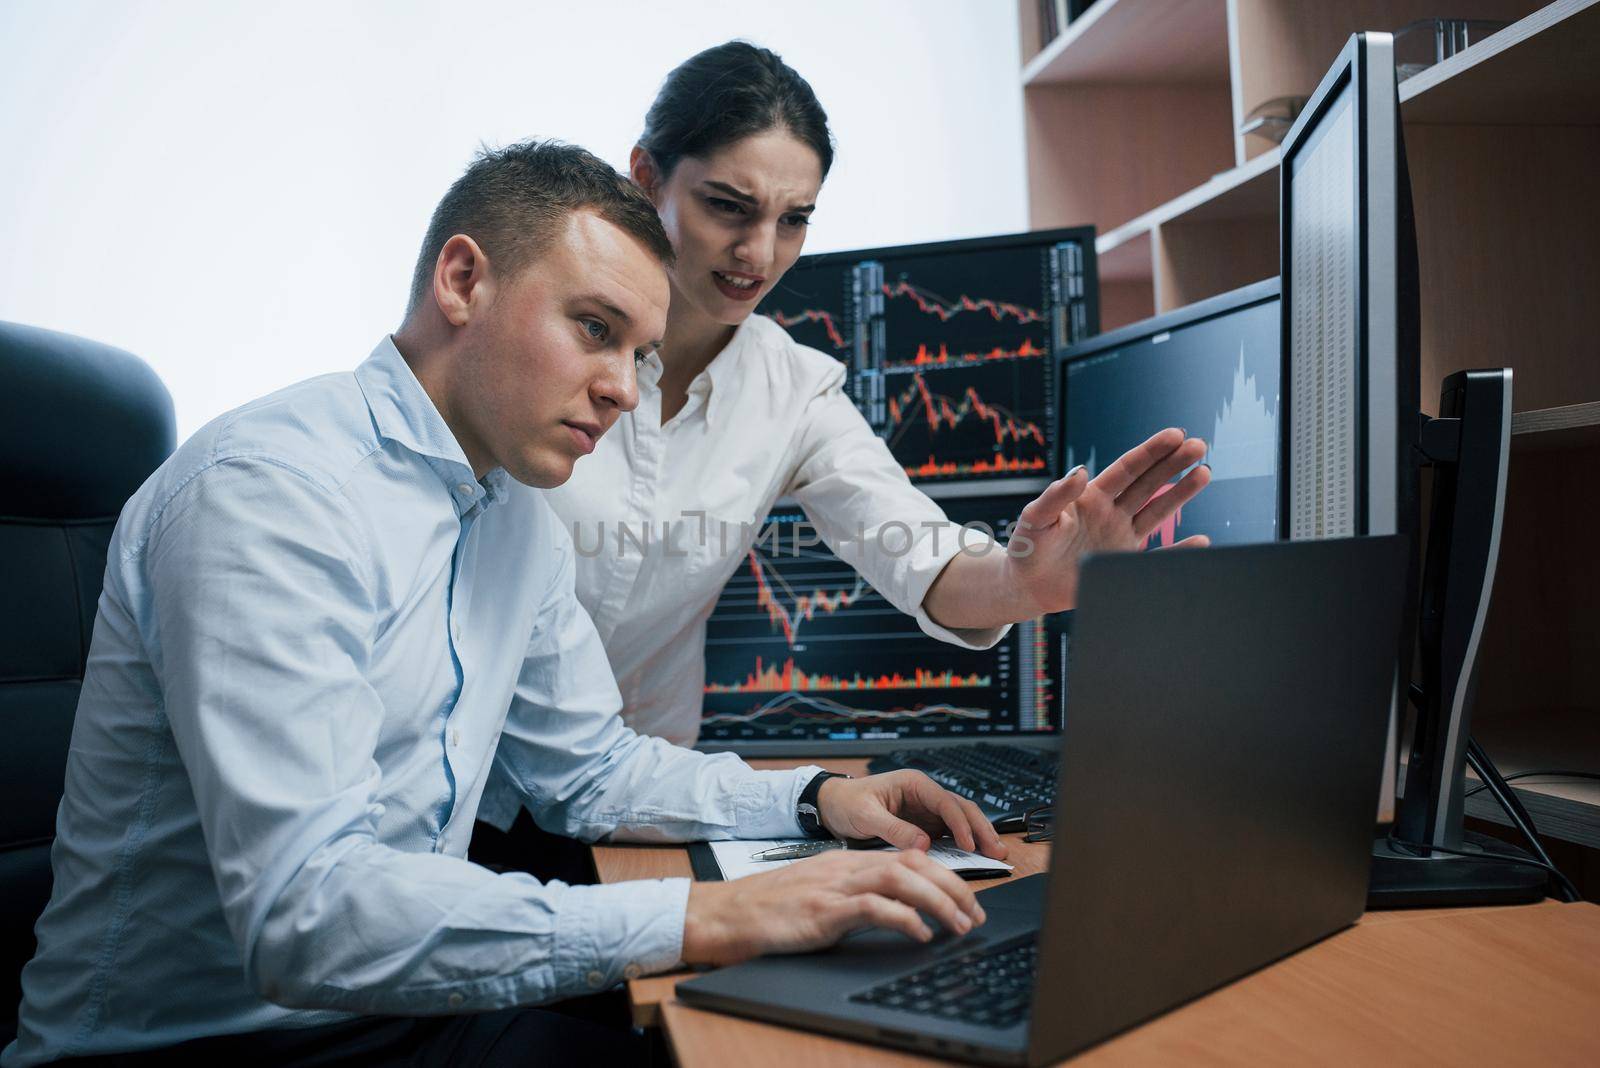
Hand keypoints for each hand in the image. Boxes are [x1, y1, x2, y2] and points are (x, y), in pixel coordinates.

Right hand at [681, 847, 987, 965]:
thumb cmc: (768, 909)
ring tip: (961, 924)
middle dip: (953, 886)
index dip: (942, 874)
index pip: (906, 856)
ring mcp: (833, 886)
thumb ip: (852, 895)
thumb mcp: (819, 894)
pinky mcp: (822, 911)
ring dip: (938, 900)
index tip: (966, 896)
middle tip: (976, 913)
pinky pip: (872, 908)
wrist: (725, 914)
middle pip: (911, 862)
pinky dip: (903, 918)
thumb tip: (893, 912)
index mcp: (845, 860)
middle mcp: (844, 867)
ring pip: (899, 878)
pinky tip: (921, 934)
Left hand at [816, 771, 1006, 858]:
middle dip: (982, 828)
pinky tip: (977, 855)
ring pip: (961, 819)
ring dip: (979, 835)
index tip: (970, 844)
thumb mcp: (866, 816)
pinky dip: (965, 843)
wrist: (831, 805)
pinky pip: (950, 832)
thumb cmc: (846, 803)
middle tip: (998, 850)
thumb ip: (894, 829)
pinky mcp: (924, 824)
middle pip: (962, 808)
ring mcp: (926, 809)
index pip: (946, 802)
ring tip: (997, 853)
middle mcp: (924, 794)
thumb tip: (923, 845)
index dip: (961, 823)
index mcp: (913, 784)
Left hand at [1003, 427, 1210, 615]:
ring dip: (1181, 493)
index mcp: (1091, 497)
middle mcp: (1111, 513)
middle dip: (1173, 464)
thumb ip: (1055, 496)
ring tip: (1205, 472)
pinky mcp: (1123, 563)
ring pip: (1157, 511)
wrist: (1027, 585)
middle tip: (1199, 446)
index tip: (1175, 435)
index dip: (1151, 452)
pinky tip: (1202, 541)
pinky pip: (1157, 556)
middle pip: (1148, 484)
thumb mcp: (1035, 518)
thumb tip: (1080, 472)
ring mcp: (1120, 537)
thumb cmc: (1027, 547)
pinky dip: (1179, 551)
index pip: (1127, 469)